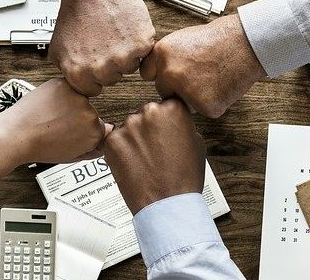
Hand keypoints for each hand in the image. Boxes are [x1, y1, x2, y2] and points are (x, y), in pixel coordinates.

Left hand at [0, 78, 111, 163]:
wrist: (16, 135)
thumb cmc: (39, 147)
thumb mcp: (70, 156)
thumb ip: (92, 149)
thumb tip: (103, 140)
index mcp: (94, 133)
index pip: (100, 127)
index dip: (84, 131)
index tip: (73, 132)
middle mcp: (90, 114)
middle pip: (89, 112)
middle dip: (76, 117)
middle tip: (58, 125)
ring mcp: (77, 98)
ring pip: (78, 99)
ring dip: (68, 104)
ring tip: (51, 116)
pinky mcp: (64, 85)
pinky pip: (66, 87)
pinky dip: (58, 94)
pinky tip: (48, 106)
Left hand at [51, 0, 155, 96]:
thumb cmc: (75, 11)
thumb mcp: (57, 48)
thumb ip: (67, 71)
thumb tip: (76, 84)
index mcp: (79, 73)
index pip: (92, 90)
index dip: (94, 75)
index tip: (95, 61)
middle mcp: (101, 69)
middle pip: (112, 79)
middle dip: (109, 64)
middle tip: (104, 42)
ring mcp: (123, 58)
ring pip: (129, 68)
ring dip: (125, 54)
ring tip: (114, 34)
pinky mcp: (141, 44)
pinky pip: (144, 53)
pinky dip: (138, 42)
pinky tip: (125, 29)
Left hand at [101, 100, 204, 214]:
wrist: (167, 204)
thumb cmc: (184, 178)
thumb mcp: (197, 144)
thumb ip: (182, 126)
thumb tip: (173, 123)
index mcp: (172, 109)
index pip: (165, 105)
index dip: (165, 121)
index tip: (165, 131)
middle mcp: (149, 112)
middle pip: (145, 114)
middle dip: (148, 129)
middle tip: (154, 150)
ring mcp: (128, 126)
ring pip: (129, 127)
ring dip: (133, 139)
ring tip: (144, 161)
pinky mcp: (112, 141)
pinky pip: (114, 140)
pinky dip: (120, 151)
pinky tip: (132, 164)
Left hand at [140, 14, 266, 117]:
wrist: (246, 44)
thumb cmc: (219, 39)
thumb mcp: (182, 39)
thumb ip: (167, 58)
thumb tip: (157, 72)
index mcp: (161, 53)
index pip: (147, 74)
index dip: (160, 75)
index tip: (169, 75)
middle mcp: (170, 73)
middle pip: (164, 91)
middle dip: (177, 88)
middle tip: (199, 76)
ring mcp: (186, 91)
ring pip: (184, 103)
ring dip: (195, 97)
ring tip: (213, 77)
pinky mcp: (205, 105)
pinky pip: (204, 110)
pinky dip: (214, 102)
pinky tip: (222, 85)